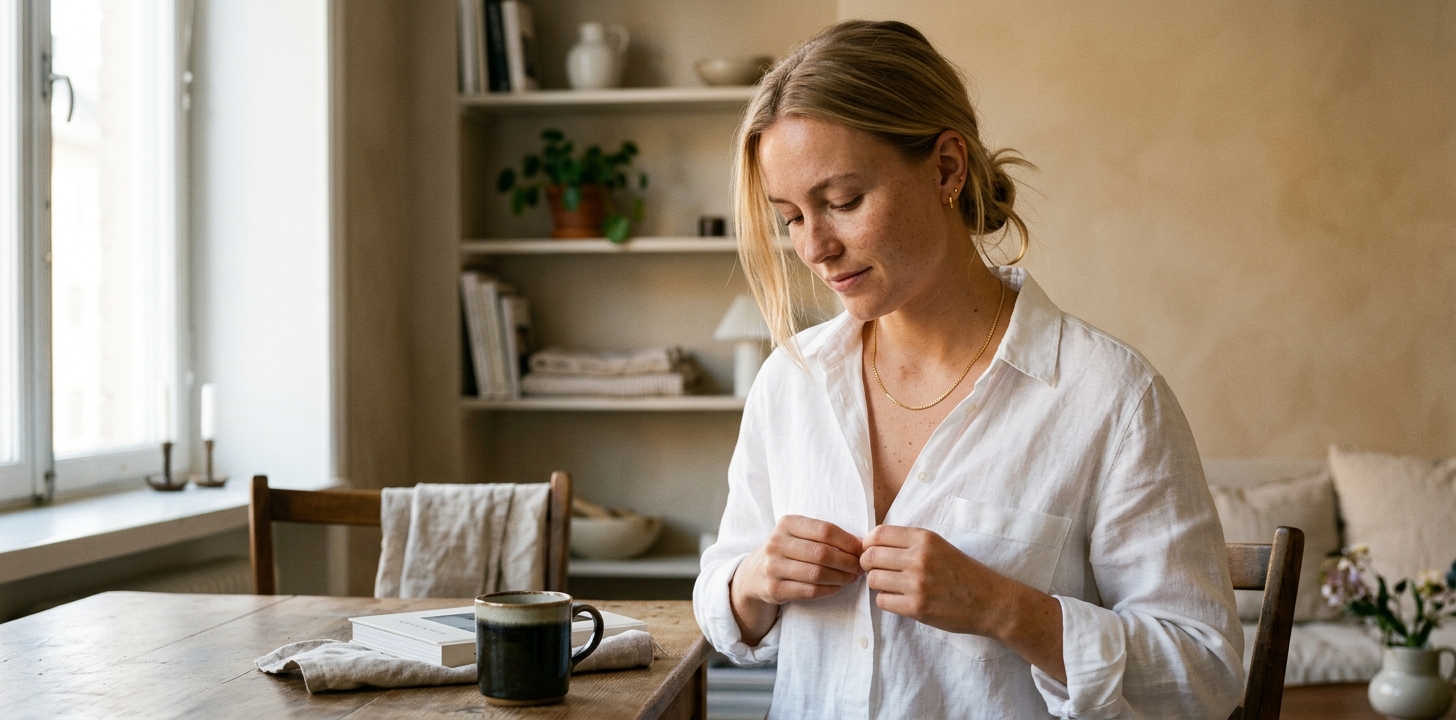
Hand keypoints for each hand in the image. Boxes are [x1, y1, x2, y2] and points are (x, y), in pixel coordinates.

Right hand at [729, 515, 863, 644]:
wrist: (754, 573)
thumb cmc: (787, 550)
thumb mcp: (799, 534)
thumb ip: (825, 535)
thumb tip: (861, 543)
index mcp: (787, 523)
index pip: (825, 530)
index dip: (848, 542)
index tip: (862, 550)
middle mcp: (776, 543)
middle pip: (822, 553)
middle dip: (847, 562)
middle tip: (860, 567)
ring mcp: (773, 567)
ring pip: (817, 573)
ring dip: (841, 577)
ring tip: (852, 577)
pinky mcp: (774, 589)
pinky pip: (809, 591)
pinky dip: (829, 589)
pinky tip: (837, 586)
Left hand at [860, 524, 1064, 680]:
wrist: (991, 602)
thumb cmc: (964, 573)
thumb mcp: (940, 546)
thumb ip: (910, 543)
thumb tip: (872, 544)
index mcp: (925, 539)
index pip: (878, 534)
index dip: (868, 543)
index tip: (871, 551)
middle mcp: (919, 558)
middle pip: (870, 556)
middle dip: (867, 564)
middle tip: (875, 570)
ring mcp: (917, 584)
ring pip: (873, 579)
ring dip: (877, 583)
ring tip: (890, 585)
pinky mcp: (917, 608)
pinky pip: (882, 601)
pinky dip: (887, 601)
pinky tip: (900, 599)